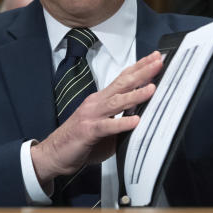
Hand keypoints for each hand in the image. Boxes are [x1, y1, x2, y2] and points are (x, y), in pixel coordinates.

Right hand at [30, 51, 162, 183]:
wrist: (54, 154)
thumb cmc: (79, 140)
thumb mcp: (105, 128)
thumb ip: (122, 121)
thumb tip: (144, 119)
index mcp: (101, 100)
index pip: (122, 79)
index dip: (139, 67)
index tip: (155, 58)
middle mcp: (96, 103)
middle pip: (122, 83)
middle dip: (142, 72)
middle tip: (158, 62)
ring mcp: (91, 116)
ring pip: (116, 102)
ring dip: (135, 94)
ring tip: (151, 89)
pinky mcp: (88, 131)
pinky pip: (107, 126)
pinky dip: (121, 123)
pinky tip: (135, 121)